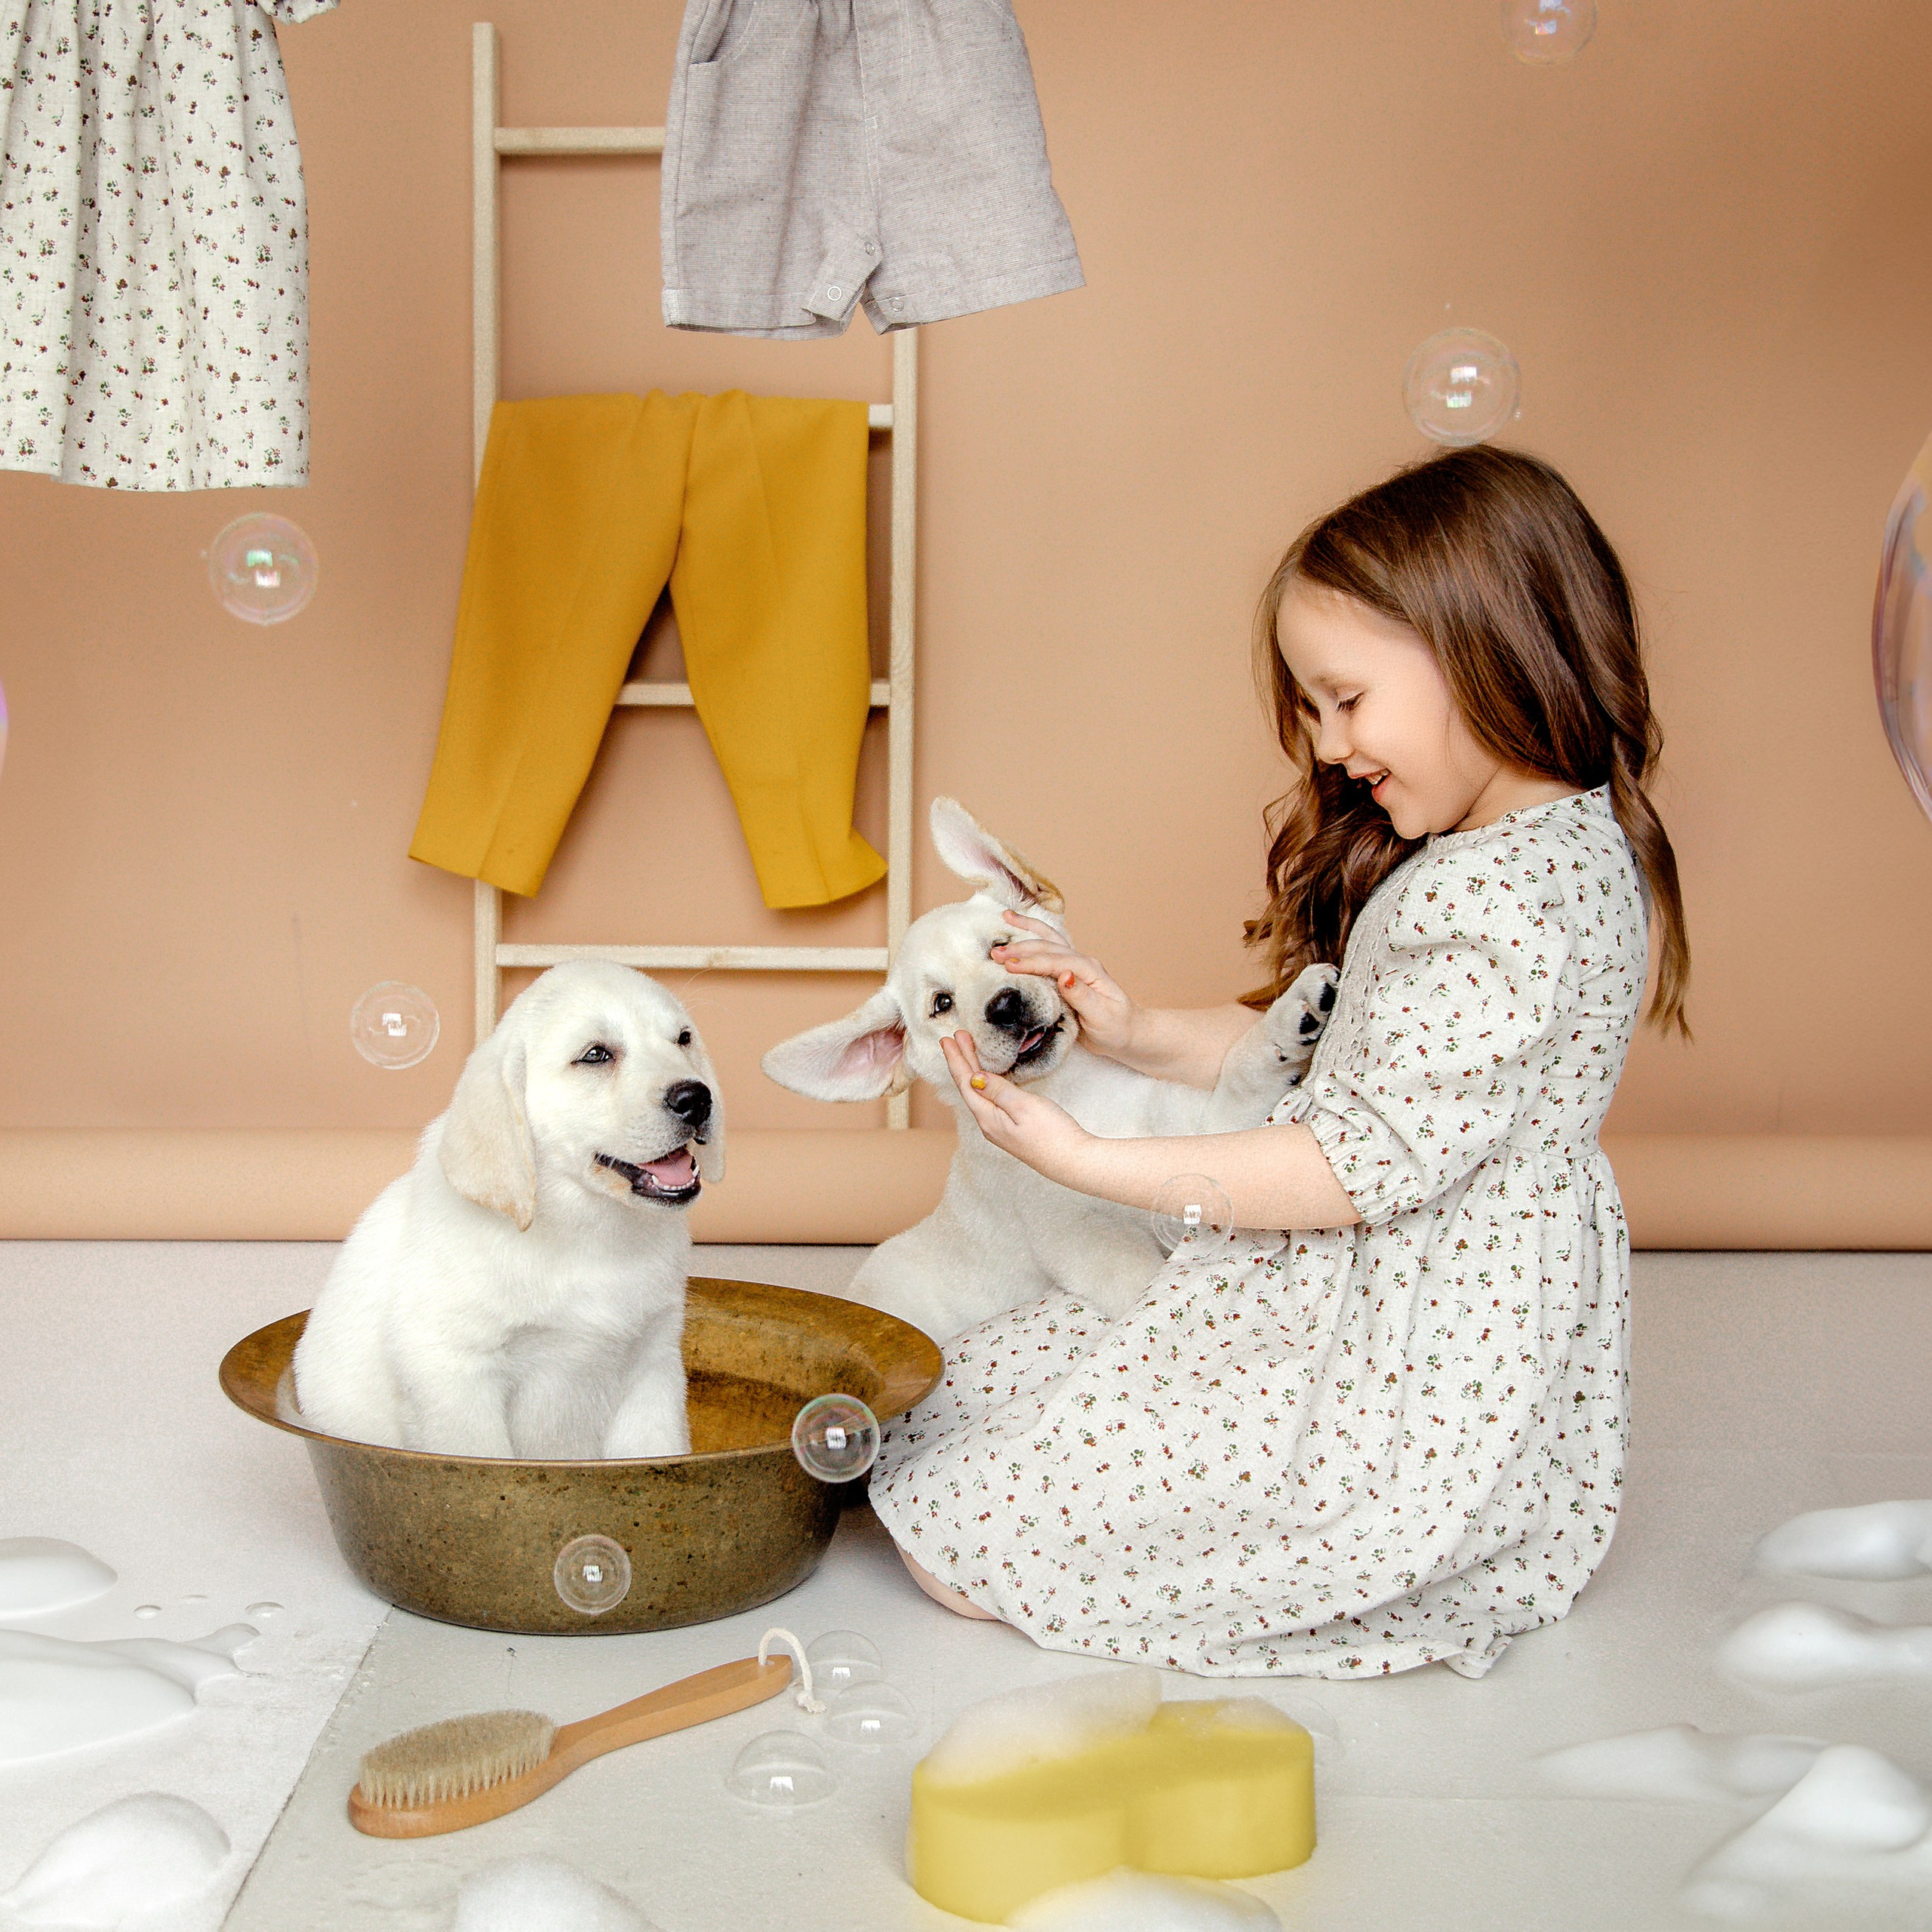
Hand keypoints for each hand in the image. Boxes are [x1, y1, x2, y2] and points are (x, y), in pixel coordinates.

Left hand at [941, 1030, 1096, 1189]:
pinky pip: (990, 1101)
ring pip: (980, 1094)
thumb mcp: (1023, 1106)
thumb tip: (974, 1077)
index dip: (957, 1059)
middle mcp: (989, 1124)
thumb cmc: (1052, 1135)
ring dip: (972, 1071)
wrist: (1074, 1162)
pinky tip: (987, 1079)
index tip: (948, 1040)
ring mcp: (1000, 1128)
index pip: (965, 1083)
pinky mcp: (1013, 1129)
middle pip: (970, 1087)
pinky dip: (986, 1083)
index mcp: (988, 1117)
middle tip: (954, 1038)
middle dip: (962, 1061)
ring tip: (967, 1051)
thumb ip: (997, 1090)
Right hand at [989, 911, 1137, 1059]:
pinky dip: (1033, 937)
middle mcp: (1081, 963)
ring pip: (1049, 940)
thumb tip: (1064, 975)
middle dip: (1020, 947)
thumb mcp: (1101, 1016)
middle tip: (995, 953)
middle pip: (1048, 947)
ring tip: (1006, 917)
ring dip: (1026, 930)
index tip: (1008, 966)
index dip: (1031, 963)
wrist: (1128, 1033)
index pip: (1055, 962)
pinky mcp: (1068, 974)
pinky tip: (1020, 930)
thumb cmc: (1117, 1028)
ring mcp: (1074, 966)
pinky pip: (1048, 951)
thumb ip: (1081, 995)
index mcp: (1089, 971)